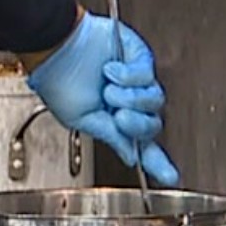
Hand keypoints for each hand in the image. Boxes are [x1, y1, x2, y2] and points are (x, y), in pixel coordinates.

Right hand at [27, 13, 180, 185]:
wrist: (55, 48)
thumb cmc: (58, 81)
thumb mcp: (82, 120)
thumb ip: (112, 137)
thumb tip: (133, 156)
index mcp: (115, 120)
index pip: (142, 145)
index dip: (157, 162)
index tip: (170, 178)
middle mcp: (129, 102)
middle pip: (153, 124)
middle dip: (137, 124)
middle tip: (119, 116)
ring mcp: (136, 80)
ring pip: (155, 99)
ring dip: (130, 97)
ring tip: (109, 89)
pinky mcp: (138, 57)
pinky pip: (147, 74)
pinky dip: (128, 75)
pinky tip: (111, 70)